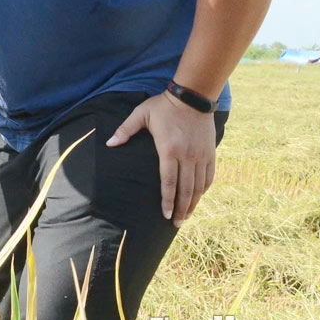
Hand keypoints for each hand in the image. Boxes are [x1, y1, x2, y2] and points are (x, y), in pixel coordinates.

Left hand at [108, 92, 216, 227]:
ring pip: (198, 186)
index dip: (167, 201)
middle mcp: (187, 156)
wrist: (192, 96)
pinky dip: (204, 190)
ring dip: (193, 203)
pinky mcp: (210, 153)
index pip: (168, 182)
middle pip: (185, 189)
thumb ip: (125, 130)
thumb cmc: (163, 106)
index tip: (165, 215)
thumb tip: (109, 143)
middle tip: (176, 223)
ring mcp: (201, 155)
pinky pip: (208, 176)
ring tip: (186, 216)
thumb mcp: (141, 114)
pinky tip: (198, 198)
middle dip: (180, 209)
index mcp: (169, 149)